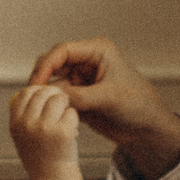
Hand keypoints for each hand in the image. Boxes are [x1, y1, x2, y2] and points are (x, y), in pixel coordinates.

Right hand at [7, 84, 80, 177]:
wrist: (52, 177)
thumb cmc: (39, 154)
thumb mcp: (23, 135)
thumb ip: (24, 114)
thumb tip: (32, 89)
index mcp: (16, 122)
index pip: (26, 93)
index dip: (38, 90)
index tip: (47, 95)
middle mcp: (28, 124)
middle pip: (43, 93)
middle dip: (55, 95)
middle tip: (62, 102)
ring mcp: (45, 128)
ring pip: (59, 99)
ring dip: (65, 105)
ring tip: (65, 117)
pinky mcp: (63, 132)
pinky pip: (71, 112)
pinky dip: (74, 118)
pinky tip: (72, 129)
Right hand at [27, 38, 179, 179]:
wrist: (146, 129)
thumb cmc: (139, 104)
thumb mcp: (110, 98)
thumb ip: (80, 96)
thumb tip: (52, 96)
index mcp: (97, 51)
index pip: (62, 50)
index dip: (46, 65)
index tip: (37, 83)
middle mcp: (86, 62)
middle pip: (52, 64)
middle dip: (42, 79)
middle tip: (34, 96)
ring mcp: (81, 80)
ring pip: (52, 83)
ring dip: (47, 94)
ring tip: (44, 109)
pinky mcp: (78, 97)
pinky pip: (57, 98)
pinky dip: (52, 105)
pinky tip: (51, 115)